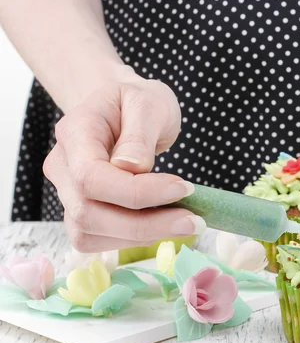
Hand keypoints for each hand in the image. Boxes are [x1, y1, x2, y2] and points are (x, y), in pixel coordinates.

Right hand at [43, 69, 205, 252]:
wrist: (126, 110)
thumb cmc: (138, 102)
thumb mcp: (148, 103)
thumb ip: (139, 134)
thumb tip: (132, 168)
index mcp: (75, 133)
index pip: (92, 176)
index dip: (136, 192)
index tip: (183, 189)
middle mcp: (62, 166)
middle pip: (88, 212)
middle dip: (146, 224)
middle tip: (194, 221)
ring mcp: (67, 193)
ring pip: (90, 233)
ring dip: (142, 236)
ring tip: (185, 223)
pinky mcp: (81, 213)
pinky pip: (97, 240)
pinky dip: (133, 240)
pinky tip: (163, 226)